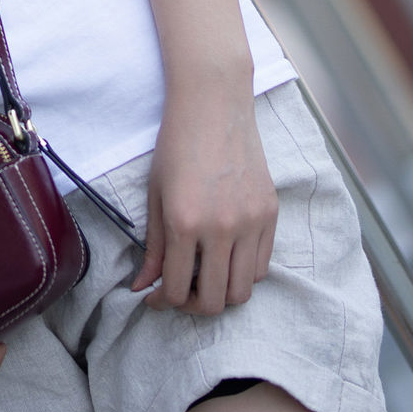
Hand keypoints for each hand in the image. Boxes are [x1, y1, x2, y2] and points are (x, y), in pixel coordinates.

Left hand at [131, 89, 276, 313]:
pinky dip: (242, 274)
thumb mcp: (155, 195)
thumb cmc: (177, 145)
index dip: (162, 302)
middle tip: (180, 292)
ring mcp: (251, 222)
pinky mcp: (270, 214)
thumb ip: (152, 247)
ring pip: (241, 291)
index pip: (176, 289)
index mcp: (184, 222)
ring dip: (220, 293)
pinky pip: (261, 267)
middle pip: (213, 301)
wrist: (213, 105)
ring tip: (203, 277)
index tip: (155, 297)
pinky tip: (224, 258)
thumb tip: (142, 288)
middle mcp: (221, 228)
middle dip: (192, 305)